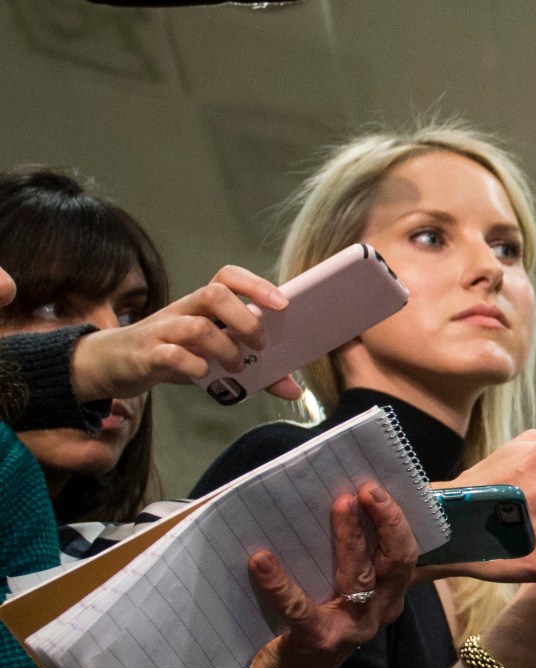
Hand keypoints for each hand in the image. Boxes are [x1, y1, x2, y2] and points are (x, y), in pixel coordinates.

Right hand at [74, 266, 298, 401]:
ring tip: (235, 367)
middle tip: (259, 346)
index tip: (283, 304)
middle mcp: (181, 310)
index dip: (256, 284)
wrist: (108, 364)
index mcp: (200, 305)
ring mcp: (161, 331)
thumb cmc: (170, 356)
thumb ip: (254, 371)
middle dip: (245, 320)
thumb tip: (295, 390)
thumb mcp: (211, 359)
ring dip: (225, 349)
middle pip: (214, 293)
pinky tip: (203, 375)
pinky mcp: (144, 355)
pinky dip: (194, 367)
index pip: (227, 276)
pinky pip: (171, 355)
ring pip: (197, 326)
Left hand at [234, 484, 420, 667]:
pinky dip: (279, 582)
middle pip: (395, 562)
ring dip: (350, 537)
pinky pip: (300, 608)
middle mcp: (379, 611)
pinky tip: (261, 560)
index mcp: (387, 596)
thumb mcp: (339, 594)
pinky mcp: (318, 640)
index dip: (397, 521)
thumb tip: (333, 503)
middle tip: (364, 490)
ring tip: (338, 505)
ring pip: (360, 576)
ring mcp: (353, 628)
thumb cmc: (310, 623)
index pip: (405, 556)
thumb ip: (346, 561)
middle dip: (386, 521)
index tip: (376, 487)